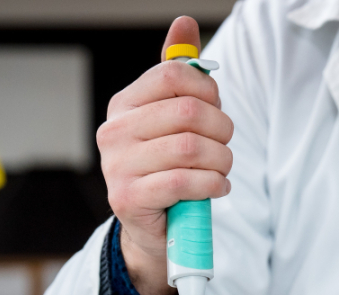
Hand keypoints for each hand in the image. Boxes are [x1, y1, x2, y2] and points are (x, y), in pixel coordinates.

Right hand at [96, 16, 233, 294]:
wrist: (151, 228)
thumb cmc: (166, 170)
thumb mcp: (172, 121)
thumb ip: (178, 74)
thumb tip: (184, 23)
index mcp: (124, 106)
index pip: (171, 76)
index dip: (207, 91)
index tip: (216, 110)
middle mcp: (114, 132)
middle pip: (187, 113)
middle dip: (221, 130)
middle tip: (225, 146)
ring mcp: (117, 166)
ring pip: (190, 148)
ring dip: (220, 161)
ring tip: (221, 170)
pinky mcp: (129, 198)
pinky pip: (184, 181)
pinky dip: (211, 185)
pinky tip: (215, 188)